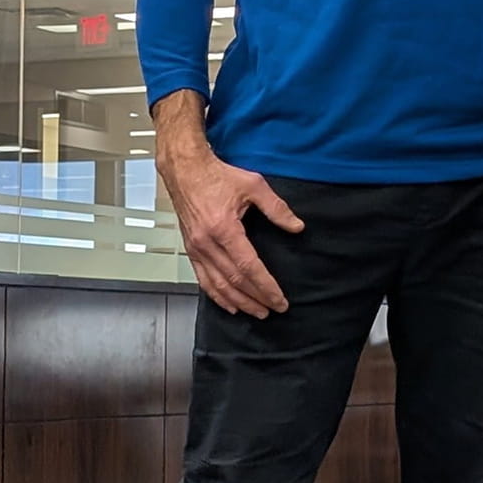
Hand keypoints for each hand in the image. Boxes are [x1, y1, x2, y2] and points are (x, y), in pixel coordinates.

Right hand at [155, 97, 302, 316]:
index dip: (266, 286)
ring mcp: (196, 248)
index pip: (249, 267)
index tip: (280, 299)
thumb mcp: (254, 185)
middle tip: (274, 309)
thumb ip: (277, 208)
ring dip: (238, 302)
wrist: (185, 170)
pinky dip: (216, 295)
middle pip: (234, 280)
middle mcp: (207, 243)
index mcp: (224, 228)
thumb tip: (297, 226)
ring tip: (256, 312)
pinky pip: (203, 279)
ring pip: (218, 284)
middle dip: (256, 298)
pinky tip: (229, 305)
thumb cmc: (217, 175)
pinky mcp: (190, 249)